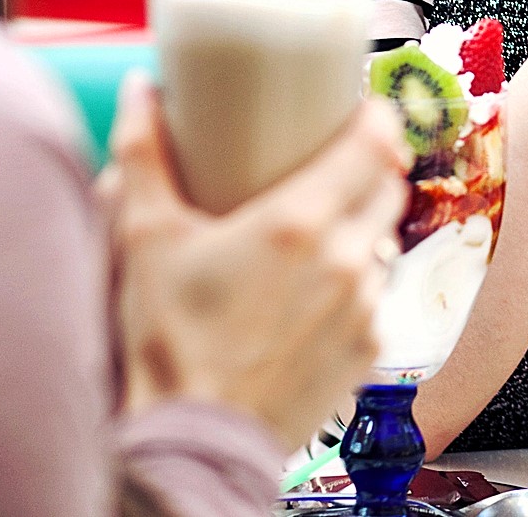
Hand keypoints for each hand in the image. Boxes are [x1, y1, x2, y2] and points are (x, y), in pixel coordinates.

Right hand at [100, 78, 409, 448]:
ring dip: (362, 228)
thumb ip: (141, 153)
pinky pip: (378, 296)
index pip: (376, 143)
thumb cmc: (169, 340)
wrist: (194, 437)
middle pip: (387, 187)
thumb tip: (140, 90)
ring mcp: (363, 308)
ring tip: (322, 229)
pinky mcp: (368, 350)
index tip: (360, 108)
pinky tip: (318, 290)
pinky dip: (356, 284)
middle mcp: (345, 261)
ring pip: (383, 242)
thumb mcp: (144, 236)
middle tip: (332, 162)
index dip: (377, 117)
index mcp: (299, 223)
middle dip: (368, 168)